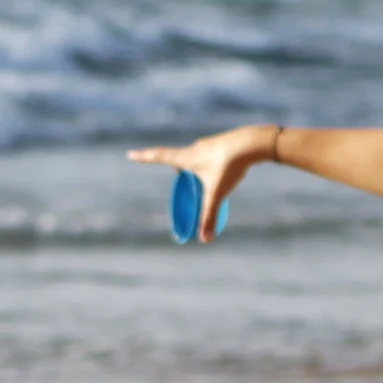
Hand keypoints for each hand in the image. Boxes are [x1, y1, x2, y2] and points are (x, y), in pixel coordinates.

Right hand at [127, 124, 278, 244]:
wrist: (252, 143)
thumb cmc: (230, 166)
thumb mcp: (217, 194)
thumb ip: (209, 216)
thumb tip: (204, 239)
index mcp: (187, 157)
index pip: (159, 157)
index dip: (144, 157)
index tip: (130, 154)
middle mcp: (195, 148)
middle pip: (179, 160)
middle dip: (178, 170)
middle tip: (180, 179)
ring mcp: (209, 144)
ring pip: (197, 157)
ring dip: (197, 167)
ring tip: (208, 180)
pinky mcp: (223, 143)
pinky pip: (212, 155)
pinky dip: (212, 164)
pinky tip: (226, 169)